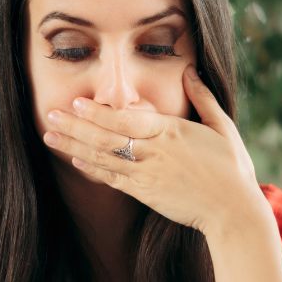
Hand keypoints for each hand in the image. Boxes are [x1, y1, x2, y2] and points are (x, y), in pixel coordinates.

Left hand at [42, 65, 265, 236]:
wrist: (233, 211)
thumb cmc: (232, 167)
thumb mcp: (222, 126)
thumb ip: (202, 98)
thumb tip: (189, 71)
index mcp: (171, 131)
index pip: (125, 118)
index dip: (97, 112)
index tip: (76, 103)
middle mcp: (154, 152)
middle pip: (106, 137)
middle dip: (74, 126)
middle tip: (49, 116)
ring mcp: (147, 175)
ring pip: (103, 158)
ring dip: (74, 146)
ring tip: (50, 136)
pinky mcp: (145, 194)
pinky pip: (112, 179)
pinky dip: (92, 169)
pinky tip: (75, 160)